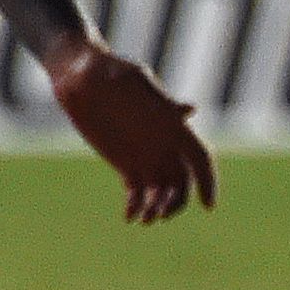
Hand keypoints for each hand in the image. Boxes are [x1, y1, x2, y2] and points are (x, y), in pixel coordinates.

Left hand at [46, 40, 215, 224]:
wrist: (80, 77)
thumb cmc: (108, 70)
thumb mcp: (133, 79)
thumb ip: (159, 98)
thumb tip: (192, 110)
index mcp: (173, 124)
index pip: (200, 157)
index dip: (208, 181)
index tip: (207, 206)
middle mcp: (165, 145)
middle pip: (183, 182)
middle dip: (177, 202)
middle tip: (161, 214)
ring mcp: (146, 157)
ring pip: (162, 192)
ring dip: (158, 208)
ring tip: (144, 219)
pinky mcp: (126, 166)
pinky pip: (138, 194)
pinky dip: (137, 207)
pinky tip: (129, 216)